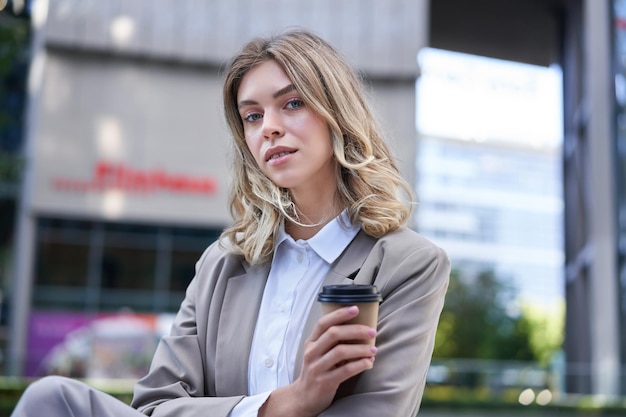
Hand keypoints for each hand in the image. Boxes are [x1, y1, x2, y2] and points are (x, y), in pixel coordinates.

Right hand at [259, 305, 376, 416]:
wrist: (304, 397)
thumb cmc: (316, 371)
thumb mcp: (318, 353)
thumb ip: (331, 342)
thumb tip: (358, 328)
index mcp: (311, 342)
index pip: (323, 323)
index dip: (339, 314)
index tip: (355, 308)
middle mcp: (312, 352)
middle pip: (334, 334)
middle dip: (356, 330)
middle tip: (372, 331)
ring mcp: (317, 367)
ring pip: (341, 351)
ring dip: (361, 349)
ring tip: (373, 349)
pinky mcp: (325, 382)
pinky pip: (345, 370)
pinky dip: (360, 365)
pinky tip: (369, 363)